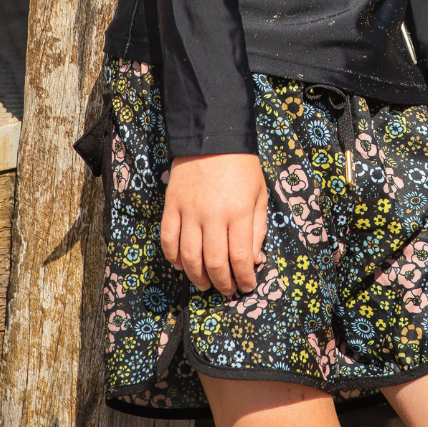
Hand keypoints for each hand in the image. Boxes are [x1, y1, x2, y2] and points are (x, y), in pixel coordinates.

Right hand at [161, 153, 267, 295]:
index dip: (244, 278)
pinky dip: (173, 257)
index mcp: (238, 212)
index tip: (247, 286)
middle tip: (227, 290)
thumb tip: (253, 261)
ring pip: (189, 257)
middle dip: (222, 284)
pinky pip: (168, 240)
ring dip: (197, 277)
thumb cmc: (242, 166)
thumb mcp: (259, 194)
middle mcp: (212, 215)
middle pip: (214, 263)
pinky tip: (181, 265)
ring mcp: (189, 211)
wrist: (213, 136)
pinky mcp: (171, 205)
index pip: (239, 258)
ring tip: (205, 284)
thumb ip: (258, 229)